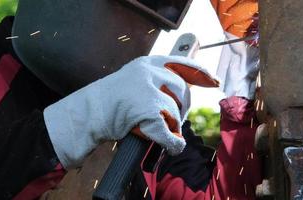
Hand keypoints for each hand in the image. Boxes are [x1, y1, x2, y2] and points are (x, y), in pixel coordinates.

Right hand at [44, 55, 218, 167]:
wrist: (88, 113)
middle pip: (183, 91)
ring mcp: (149, 91)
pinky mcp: (147, 111)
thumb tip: (182, 92)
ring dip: (174, 125)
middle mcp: (150, 73)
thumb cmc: (111, 100)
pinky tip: (172, 146)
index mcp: (148, 63)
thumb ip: (157, 82)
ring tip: (162, 130)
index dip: (202, 74)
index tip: (214, 82)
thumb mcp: (134, 80)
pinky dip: (172, 142)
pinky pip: (169, 132)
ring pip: (176, 112)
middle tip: (174, 119)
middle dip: (183, 108)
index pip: (183, 64)